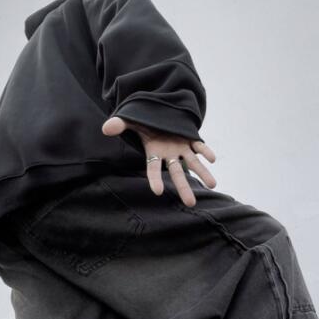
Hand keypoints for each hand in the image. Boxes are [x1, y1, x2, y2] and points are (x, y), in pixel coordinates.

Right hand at [102, 116, 216, 206]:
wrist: (159, 114)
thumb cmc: (144, 121)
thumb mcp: (131, 120)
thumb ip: (120, 125)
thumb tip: (105, 128)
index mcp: (153, 152)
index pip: (152, 169)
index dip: (154, 180)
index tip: (157, 192)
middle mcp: (169, 154)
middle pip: (176, 173)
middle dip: (184, 187)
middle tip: (190, 203)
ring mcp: (181, 148)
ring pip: (192, 163)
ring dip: (202, 173)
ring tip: (213, 185)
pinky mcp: (190, 140)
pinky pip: (199, 147)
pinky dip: (205, 152)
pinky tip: (212, 159)